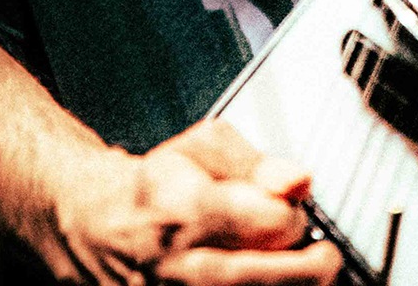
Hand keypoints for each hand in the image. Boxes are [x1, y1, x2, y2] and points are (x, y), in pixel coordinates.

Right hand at [0, 49, 342, 285]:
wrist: (95, 228)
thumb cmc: (156, 185)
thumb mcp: (203, 146)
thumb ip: (257, 160)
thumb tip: (299, 180)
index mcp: (190, 209)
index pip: (272, 220)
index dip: (294, 214)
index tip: (294, 208)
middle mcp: (184, 266)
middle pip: (268, 276)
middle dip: (309, 267)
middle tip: (323, 256)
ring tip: (298, 272)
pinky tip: (265, 282)